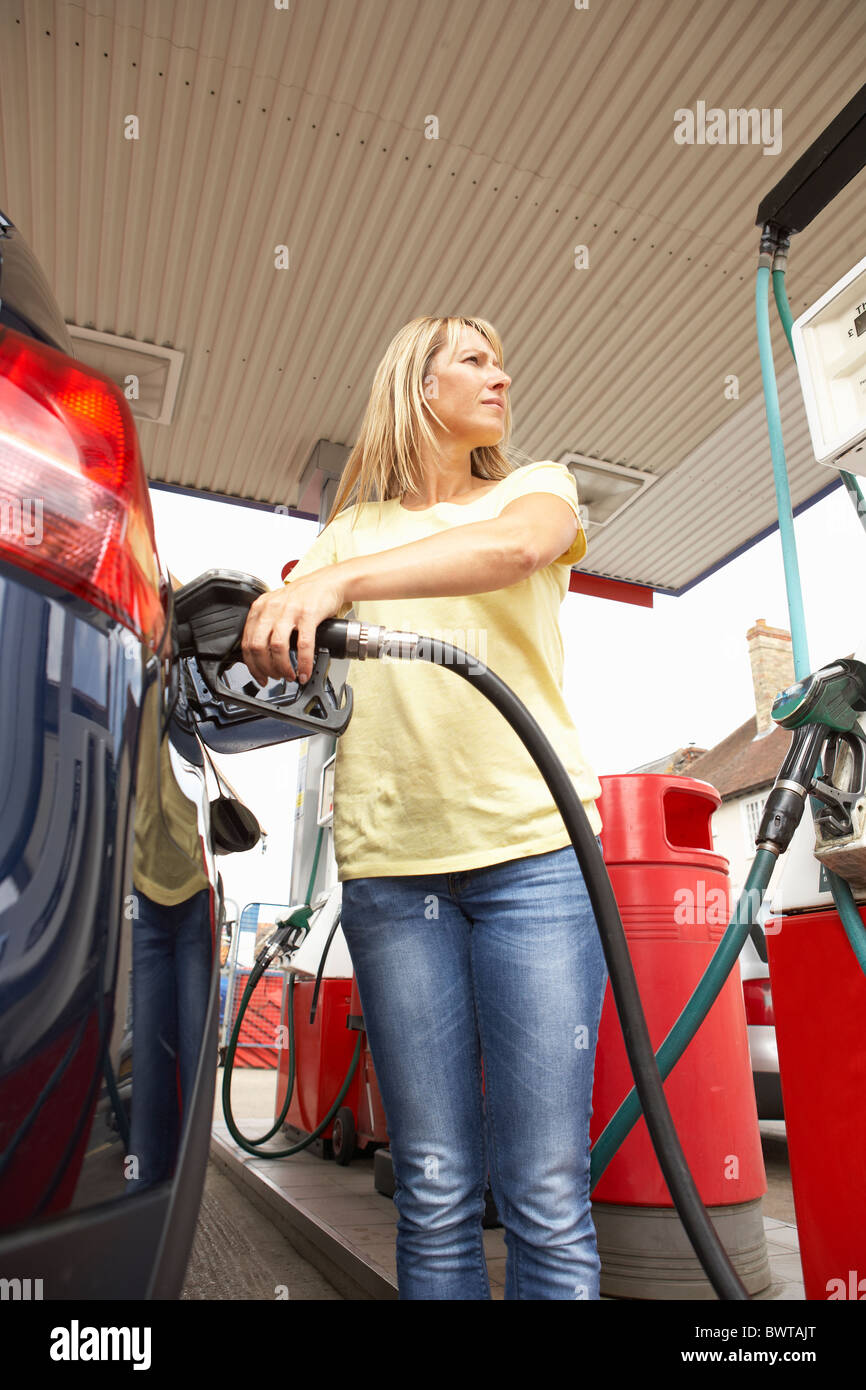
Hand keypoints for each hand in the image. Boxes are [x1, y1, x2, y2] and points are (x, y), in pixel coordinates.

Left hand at [241, 570, 346, 686]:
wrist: (327, 582)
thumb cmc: (303, 596)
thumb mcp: (277, 606)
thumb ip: (266, 625)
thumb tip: (262, 656)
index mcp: (261, 608)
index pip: (247, 642)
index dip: (252, 665)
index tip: (259, 676)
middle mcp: (272, 608)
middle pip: (258, 646)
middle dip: (265, 668)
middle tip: (274, 677)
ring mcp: (290, 611)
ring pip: (277, 647)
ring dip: (282, 667)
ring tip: (289, 676)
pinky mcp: (308, 614)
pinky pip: (303, 645)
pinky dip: (303, 663)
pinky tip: (304, 671)